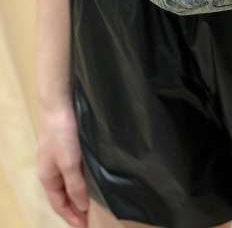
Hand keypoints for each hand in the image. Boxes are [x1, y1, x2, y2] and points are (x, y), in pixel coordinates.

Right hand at [36, 99, 89, 226]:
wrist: (60, 103)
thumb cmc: (62, 135)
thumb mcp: (69, 163)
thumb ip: (75, 185)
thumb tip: (82, 208)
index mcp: (48, 177)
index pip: (59, 205)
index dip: (72, 218)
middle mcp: (52, 170)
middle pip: (64, 195)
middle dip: (76, 208)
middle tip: (93, 219)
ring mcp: (60, 157)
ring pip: (71, 182)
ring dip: (81, 194)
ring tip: (96, 203)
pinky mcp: (69, 146)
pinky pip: (76, 170)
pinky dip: (84, 179)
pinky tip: (95, 179)